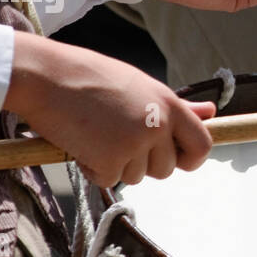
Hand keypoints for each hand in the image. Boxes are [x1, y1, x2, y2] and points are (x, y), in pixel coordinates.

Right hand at [5, 33, 214, 186]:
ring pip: (136, 177)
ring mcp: (134, 144)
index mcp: (169, 104)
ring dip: (116, 164)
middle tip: (116, 138)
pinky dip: (93, 169)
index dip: (192, 158)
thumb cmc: (91, 77)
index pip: (202, 144)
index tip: (178, 160)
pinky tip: (81, 142)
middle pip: (166, 169)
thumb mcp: (141, 86)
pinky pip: (107, 180)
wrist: (46, 76)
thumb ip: (177, 107)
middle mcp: (157, 125)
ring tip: (96, 133)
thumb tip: (211, 112)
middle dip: (144, 163)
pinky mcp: (108, 161)